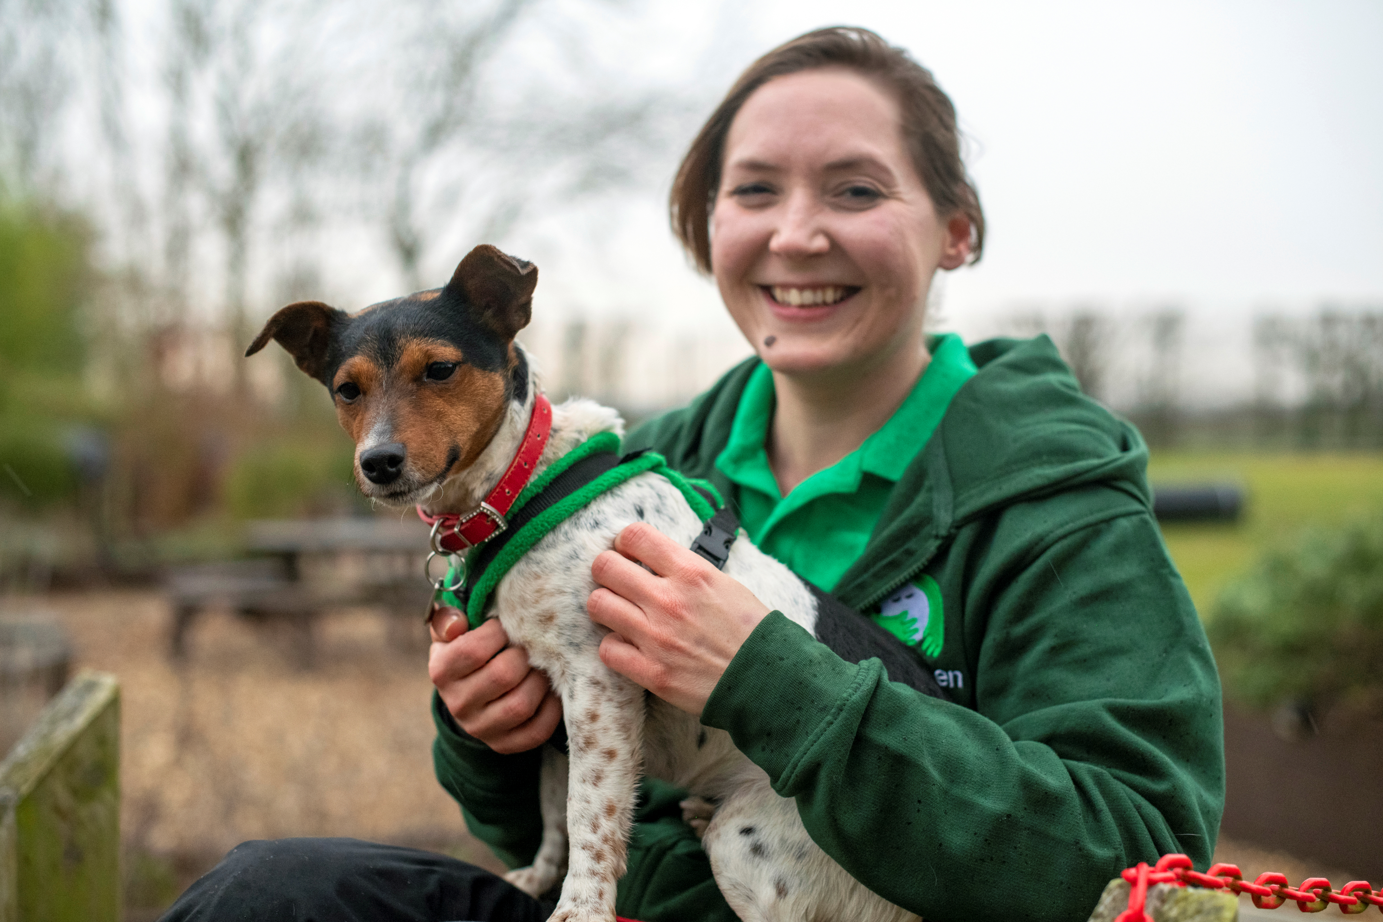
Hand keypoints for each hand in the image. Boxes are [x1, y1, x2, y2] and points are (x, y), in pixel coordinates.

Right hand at [428, 607, 561, 753]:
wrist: (468, 692)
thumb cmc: (465, 649)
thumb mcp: (451, 632)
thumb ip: (449, 619)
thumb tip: (457, 623)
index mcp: (442, 672)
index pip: (474, 650)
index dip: (498, 633)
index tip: (506, 626)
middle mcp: (457, 704)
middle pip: (503, 676)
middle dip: (524, 655)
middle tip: (530, 645)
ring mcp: (480, 728)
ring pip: (521, 705)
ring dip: (539, 680)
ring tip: (540, 666)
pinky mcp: (503, 744)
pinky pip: (536, 731)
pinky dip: (550, 709)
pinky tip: (549, 690)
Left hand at [587, 522, 770, 716]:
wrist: (768, 680)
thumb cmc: (751, 632)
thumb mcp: (725, 584)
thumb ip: (686, 570)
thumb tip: (656, 561)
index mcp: (691, 572)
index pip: (634, 536)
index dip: (623, 541)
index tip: (626, 551)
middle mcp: (669, 600)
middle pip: (605, 567)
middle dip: (606, 571)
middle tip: (616, 581)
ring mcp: (657, 637)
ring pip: (598, 605)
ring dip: (606, 606)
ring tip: (619, 613)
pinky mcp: (652, 672)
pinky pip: (608, 650)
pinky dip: (615, 647)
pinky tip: (629, 646)